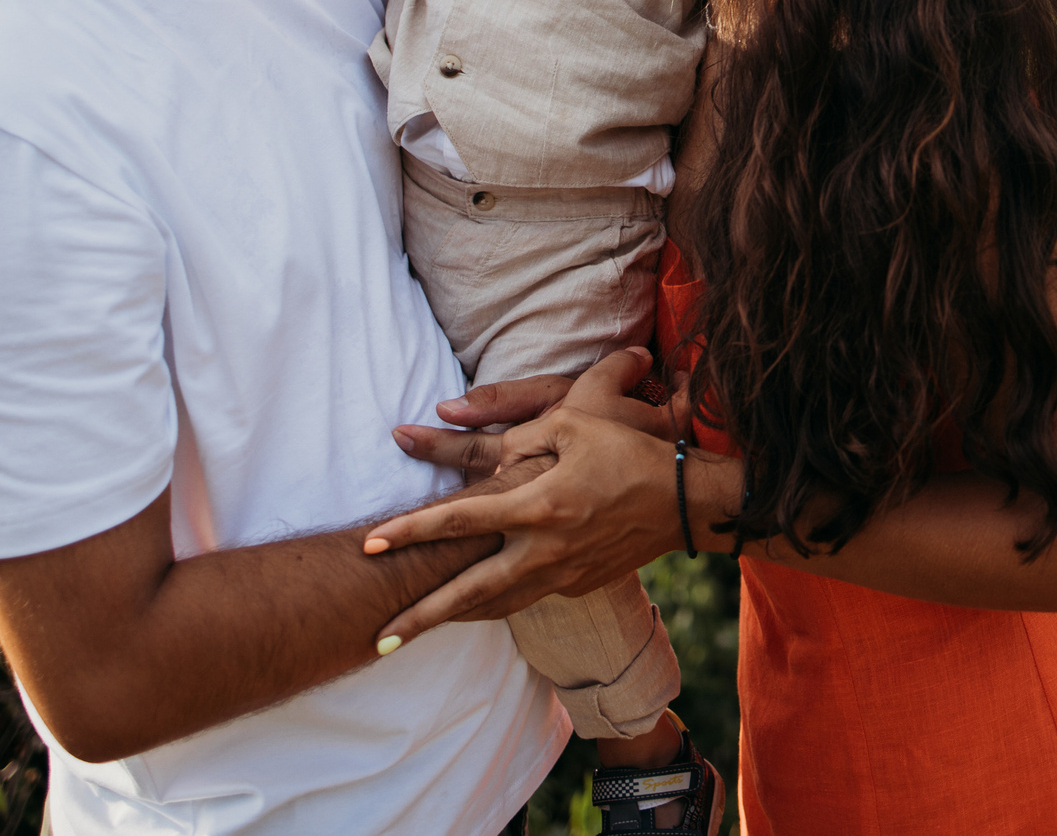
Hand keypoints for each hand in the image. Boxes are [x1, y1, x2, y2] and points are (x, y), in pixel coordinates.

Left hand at [363, 351, 722, 647]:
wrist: (686, 502)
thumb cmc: (631, 451)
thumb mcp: (576, 421)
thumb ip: (524, 437)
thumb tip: (489, 463)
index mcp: (539, 505)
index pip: (460, 519)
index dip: (411, 530)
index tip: (370, 543)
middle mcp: (545, 550)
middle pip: (469, 592)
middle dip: (421, 617)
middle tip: (378, 636)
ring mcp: (563, 574)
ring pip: (495, 606)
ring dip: (452, 619)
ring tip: (413, 631)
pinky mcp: (578, 585)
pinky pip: (526, 598)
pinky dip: (494, 604)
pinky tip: (476, 605)